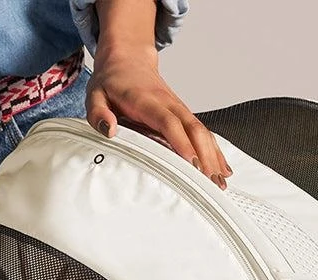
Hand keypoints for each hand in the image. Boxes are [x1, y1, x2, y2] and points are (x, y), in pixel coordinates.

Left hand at [86, 47, 230, 186]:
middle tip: (210, 182)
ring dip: (214, 156)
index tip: (191, 163)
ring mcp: (179, 108)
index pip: (169, 123)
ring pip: (202, 132)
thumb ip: (98, 113)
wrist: (127, 59)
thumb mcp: (95, 95)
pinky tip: (221, 167)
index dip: (181, 143)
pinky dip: (214, 150)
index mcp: (147, 101)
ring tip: (221, 182)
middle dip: (205, 156)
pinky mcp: (183, 114)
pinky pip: (202, 132)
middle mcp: (168, 104)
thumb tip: (108, 130)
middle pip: (193, 129)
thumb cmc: (111, 82)